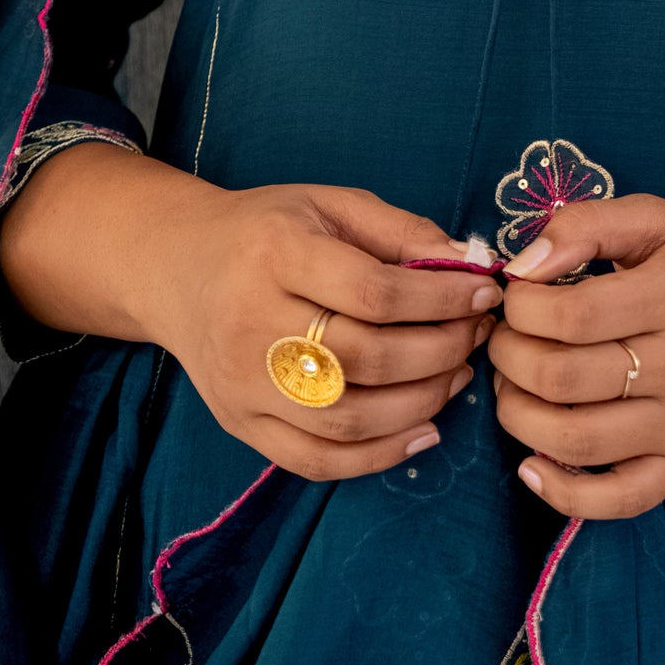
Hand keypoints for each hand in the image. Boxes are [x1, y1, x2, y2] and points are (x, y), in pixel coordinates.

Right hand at [163, 181, 503, 481]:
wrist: (179, 270)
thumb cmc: (266, 231)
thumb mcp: (329, 204)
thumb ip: (400, 229)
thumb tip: (469, 262)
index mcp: (276, 253)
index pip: (373, 290)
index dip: (441, 297)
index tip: (484, 293)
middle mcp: (251, 322)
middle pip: (364, 358)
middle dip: (439, 351)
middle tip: (476, 335)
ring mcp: (241, 384)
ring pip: (345, 418)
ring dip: (420, 403)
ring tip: (457, 375)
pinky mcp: (240, 425)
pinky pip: (315, 460)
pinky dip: (377, 456)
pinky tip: (422, 429)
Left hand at [486, 194, 664, 518]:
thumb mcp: (656, 219)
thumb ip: (586, 225)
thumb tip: (523, 265)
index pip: (572, 316)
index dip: (521, 308)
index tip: (516, 296)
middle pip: (563, 380)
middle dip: (508, 358)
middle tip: (504, 339)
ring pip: (576, 443)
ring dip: (517, 418)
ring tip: (511, 387)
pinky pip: (619, 501)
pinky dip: (564, 496)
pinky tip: (531, 466)